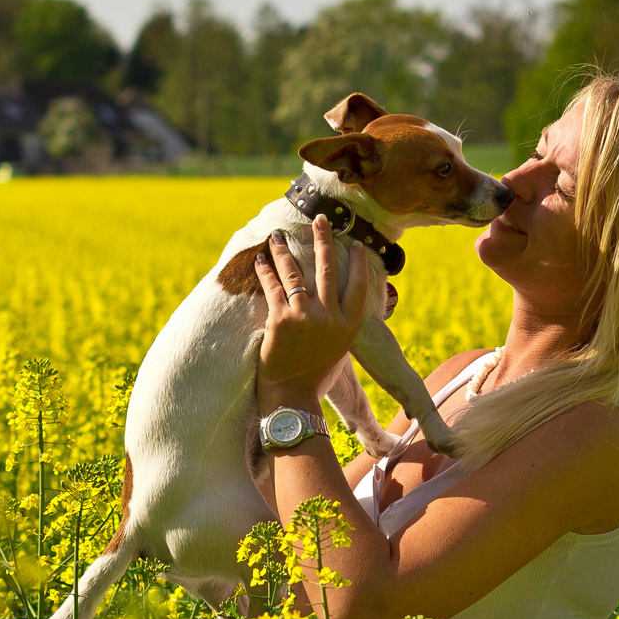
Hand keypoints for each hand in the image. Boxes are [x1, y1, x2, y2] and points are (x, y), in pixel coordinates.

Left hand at [254, 215, 369, 404]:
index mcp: (348, 326)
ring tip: (278, 236)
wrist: (292, 398)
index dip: (357, 263)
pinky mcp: (280, 319)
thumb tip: (337, 311)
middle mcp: (330, 317)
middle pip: (328, 268)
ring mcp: (305, 316)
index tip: (355, 244)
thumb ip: (338, 327)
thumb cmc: (314, 378)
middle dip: (323, 240)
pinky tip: (261, 259)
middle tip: (320, 220)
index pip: (357, 285)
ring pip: (296, 272)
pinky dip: (265, 271)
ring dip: (285, 251)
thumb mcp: (337, 352)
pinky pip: (272, 287)